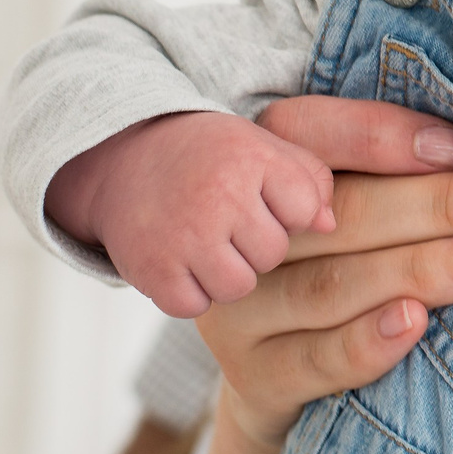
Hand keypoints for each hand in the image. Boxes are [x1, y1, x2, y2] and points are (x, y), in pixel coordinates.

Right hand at [44, 109, 332, 316]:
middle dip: (257, 246)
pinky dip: (189, 292)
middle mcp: (217, 194)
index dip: (288, 213)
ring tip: (207, 244)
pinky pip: (195, 305)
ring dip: (225, 273)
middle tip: (228, 223)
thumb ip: (310, 179)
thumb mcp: (262, 148)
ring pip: (237, 286)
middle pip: (272, 254)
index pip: (305, 212)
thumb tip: (330, 226)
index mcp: (250, 158)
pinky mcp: (151, 270)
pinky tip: (180, 262)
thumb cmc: (210, 158)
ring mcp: (182, 235)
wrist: (122, 160)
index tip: (264, 201)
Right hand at [197, 160, 452, 449]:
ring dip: (425, 269)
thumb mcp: (357, 210)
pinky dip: (367, 340)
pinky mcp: (253, 377)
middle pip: (345, 211)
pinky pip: (312, 358)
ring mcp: (242, 310)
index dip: (382, 136)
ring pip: (334, 282)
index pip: (313, 133)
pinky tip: (416, 324)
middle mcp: (248, 235)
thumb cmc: (343, 263)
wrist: (274, 376)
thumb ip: (401, 176)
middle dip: (444, 205)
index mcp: (267, 172)